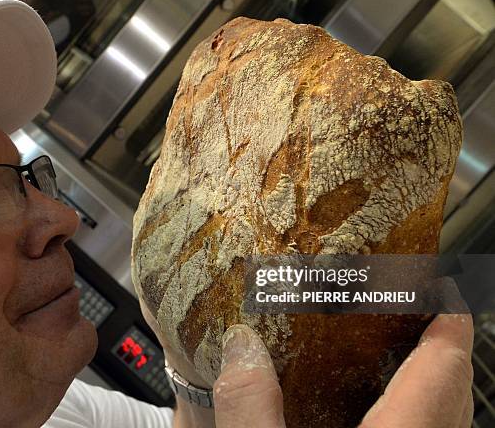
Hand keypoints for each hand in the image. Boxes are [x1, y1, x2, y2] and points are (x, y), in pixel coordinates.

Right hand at [214, 315, 473, 427]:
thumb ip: (250, 408)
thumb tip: (241, 346)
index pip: (445, 367)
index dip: (449, 317)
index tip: (440, 282)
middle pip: (455, 390)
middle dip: (442, 343)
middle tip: (417, 306)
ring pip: (446, 419)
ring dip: (433, 380)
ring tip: (400, 350)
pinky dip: (415, 411)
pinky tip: (375, 410)